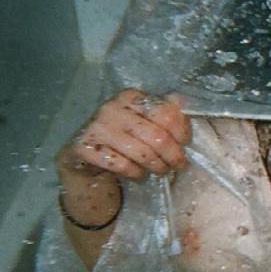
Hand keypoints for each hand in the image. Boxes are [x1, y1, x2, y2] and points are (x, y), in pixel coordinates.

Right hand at [56, 89, 189, 181]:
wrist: (86, 154)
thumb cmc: (122, 136)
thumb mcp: (142, 119)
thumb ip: (162, 110)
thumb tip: (180, 101)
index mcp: (129, 96)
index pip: (166, 112)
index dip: (181, 131)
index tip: (184, 143)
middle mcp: (111, 108)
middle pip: (157, 136)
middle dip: (173, 155)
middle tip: (177, 164)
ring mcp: (96, 127)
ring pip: (142, 153)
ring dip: (157, 167)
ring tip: (160, 170)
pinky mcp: (84, 148)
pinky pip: (122, 165)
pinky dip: (136, 174)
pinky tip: (138, 174)